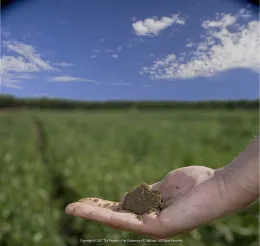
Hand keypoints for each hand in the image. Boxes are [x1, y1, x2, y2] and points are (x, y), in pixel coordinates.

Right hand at [65, 166, 216, 238]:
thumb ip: (146, 193)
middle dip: (94, 210)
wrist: (216, 187)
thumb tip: (126, 197)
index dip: (104, 205)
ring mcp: (151, 226)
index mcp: (151, 211)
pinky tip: (87, 209)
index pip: (123, 209)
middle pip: (115, 217)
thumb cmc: (194, 184)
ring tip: (73, 207)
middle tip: (73, 206)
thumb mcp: (163, 187)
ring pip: (114, 220)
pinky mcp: (155, 227)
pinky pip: (124, 220)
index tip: (89, 199)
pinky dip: (103, 215)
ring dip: (92, 213)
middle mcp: (148, 222)